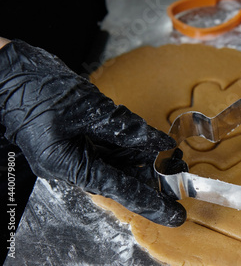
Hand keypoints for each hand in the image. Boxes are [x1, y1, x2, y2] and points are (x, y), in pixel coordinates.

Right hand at [0, 40, 185, 225]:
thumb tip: (159, 143)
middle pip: (120, 178)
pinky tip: (152, 142)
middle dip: (152, 178)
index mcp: (68, 164)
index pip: (119, 189)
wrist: (13, 72)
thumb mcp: (89, 109)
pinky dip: (132, 146)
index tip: (174, 213)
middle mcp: (73, 164)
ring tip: (173, 157)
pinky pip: (111, 148)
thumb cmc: (40, 89)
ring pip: (118, 163)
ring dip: (145, 160)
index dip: (150, 201)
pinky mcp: (79, 140)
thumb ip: (126, 128)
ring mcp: (75, 152)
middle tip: (180, 174)